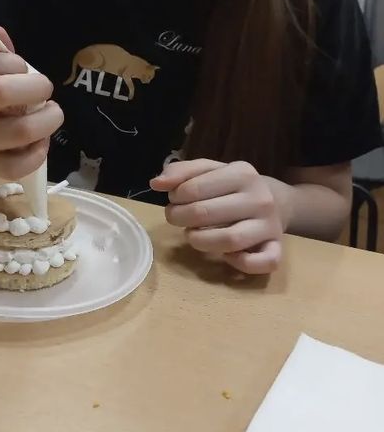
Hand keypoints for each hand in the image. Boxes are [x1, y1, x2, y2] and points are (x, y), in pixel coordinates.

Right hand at [0, 26, 63, 179]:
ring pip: (18, 131)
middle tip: (45, 87)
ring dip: (47, 119)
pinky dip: (38, 152)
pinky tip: (42, 140)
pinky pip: (17, 166)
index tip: (21, 67)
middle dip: (36, 86)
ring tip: (52, 112)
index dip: (11, 61)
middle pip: (0, 92)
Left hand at [150, 159, 282, 274]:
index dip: (175, 197)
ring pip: (230, 240)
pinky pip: (262, 263)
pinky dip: (240, 263)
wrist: (278, 201)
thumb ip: (183, 172)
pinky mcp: (277, 248)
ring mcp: (270, 225)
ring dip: (201, 241)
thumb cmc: (234, 186)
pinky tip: (226, 256)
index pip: (195, 188)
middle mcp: (260, 198)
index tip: (173, 199)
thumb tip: (156, 183)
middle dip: (180, 218)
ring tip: (191, 235)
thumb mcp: (211, 170)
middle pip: (207, 214)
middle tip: (174, 218)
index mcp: (242, 173)